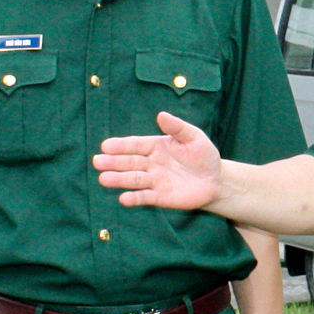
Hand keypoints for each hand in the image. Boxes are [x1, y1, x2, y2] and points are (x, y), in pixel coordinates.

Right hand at [95, 113, 222, 208]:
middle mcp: (151, 163)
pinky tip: (123, 198)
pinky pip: (146, 197)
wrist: (216, 180)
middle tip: (97, 161)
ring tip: (103, 179)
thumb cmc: (203, 155)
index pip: (135, 144)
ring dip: (119, 180)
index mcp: (156, 146)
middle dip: (114, 162)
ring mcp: (155, 181)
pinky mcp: (161, 197)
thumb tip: (161, 115)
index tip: (106, 146)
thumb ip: (178, 127)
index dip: (121, 145)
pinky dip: (135, 198)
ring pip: (134, 179)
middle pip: (130, 162)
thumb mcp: (194, 137)